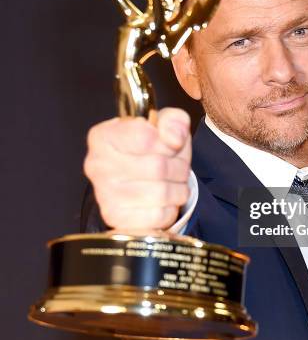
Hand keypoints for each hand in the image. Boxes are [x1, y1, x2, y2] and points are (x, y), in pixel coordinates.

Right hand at [84, 107, 191, 229]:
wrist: (138, 179)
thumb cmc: (150, 148)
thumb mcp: (163, 123)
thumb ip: (173, 121)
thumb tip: (173, 138)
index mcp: (103, 136)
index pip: (146, 137)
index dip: (168, 142)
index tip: (169, 144)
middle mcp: (97, 165)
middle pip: (158, 167)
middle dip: (179, 166)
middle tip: (177, 165)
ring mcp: (104, 195)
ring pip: (162, 193)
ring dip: (178, 188)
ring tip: (173, 181)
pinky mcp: (116, 219)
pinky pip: (159, 215)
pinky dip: (170, 208)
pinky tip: (163, 199)